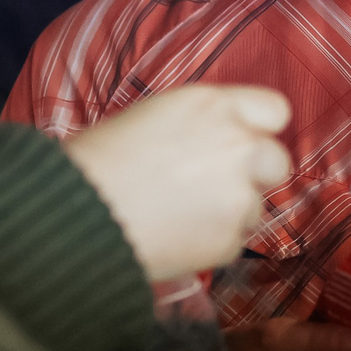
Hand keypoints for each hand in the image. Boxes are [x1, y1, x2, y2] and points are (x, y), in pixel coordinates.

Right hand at [65, 85, 291, 279]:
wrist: (72, 214)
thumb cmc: (98, 161)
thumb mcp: (154, 117)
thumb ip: (203, 124)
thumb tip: (222, 138)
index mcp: (214, 106)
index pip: (275, 110)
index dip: (259, 129)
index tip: (242, 142)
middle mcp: (237, 146)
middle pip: (278, 161)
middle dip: (253, 175)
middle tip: (213, 186)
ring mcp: (238, 195)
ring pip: (257, 207)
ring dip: (230, 213)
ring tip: (179, 215)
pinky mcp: (229, 240)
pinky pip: (234, 242)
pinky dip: (211, 245)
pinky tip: (172, 237)